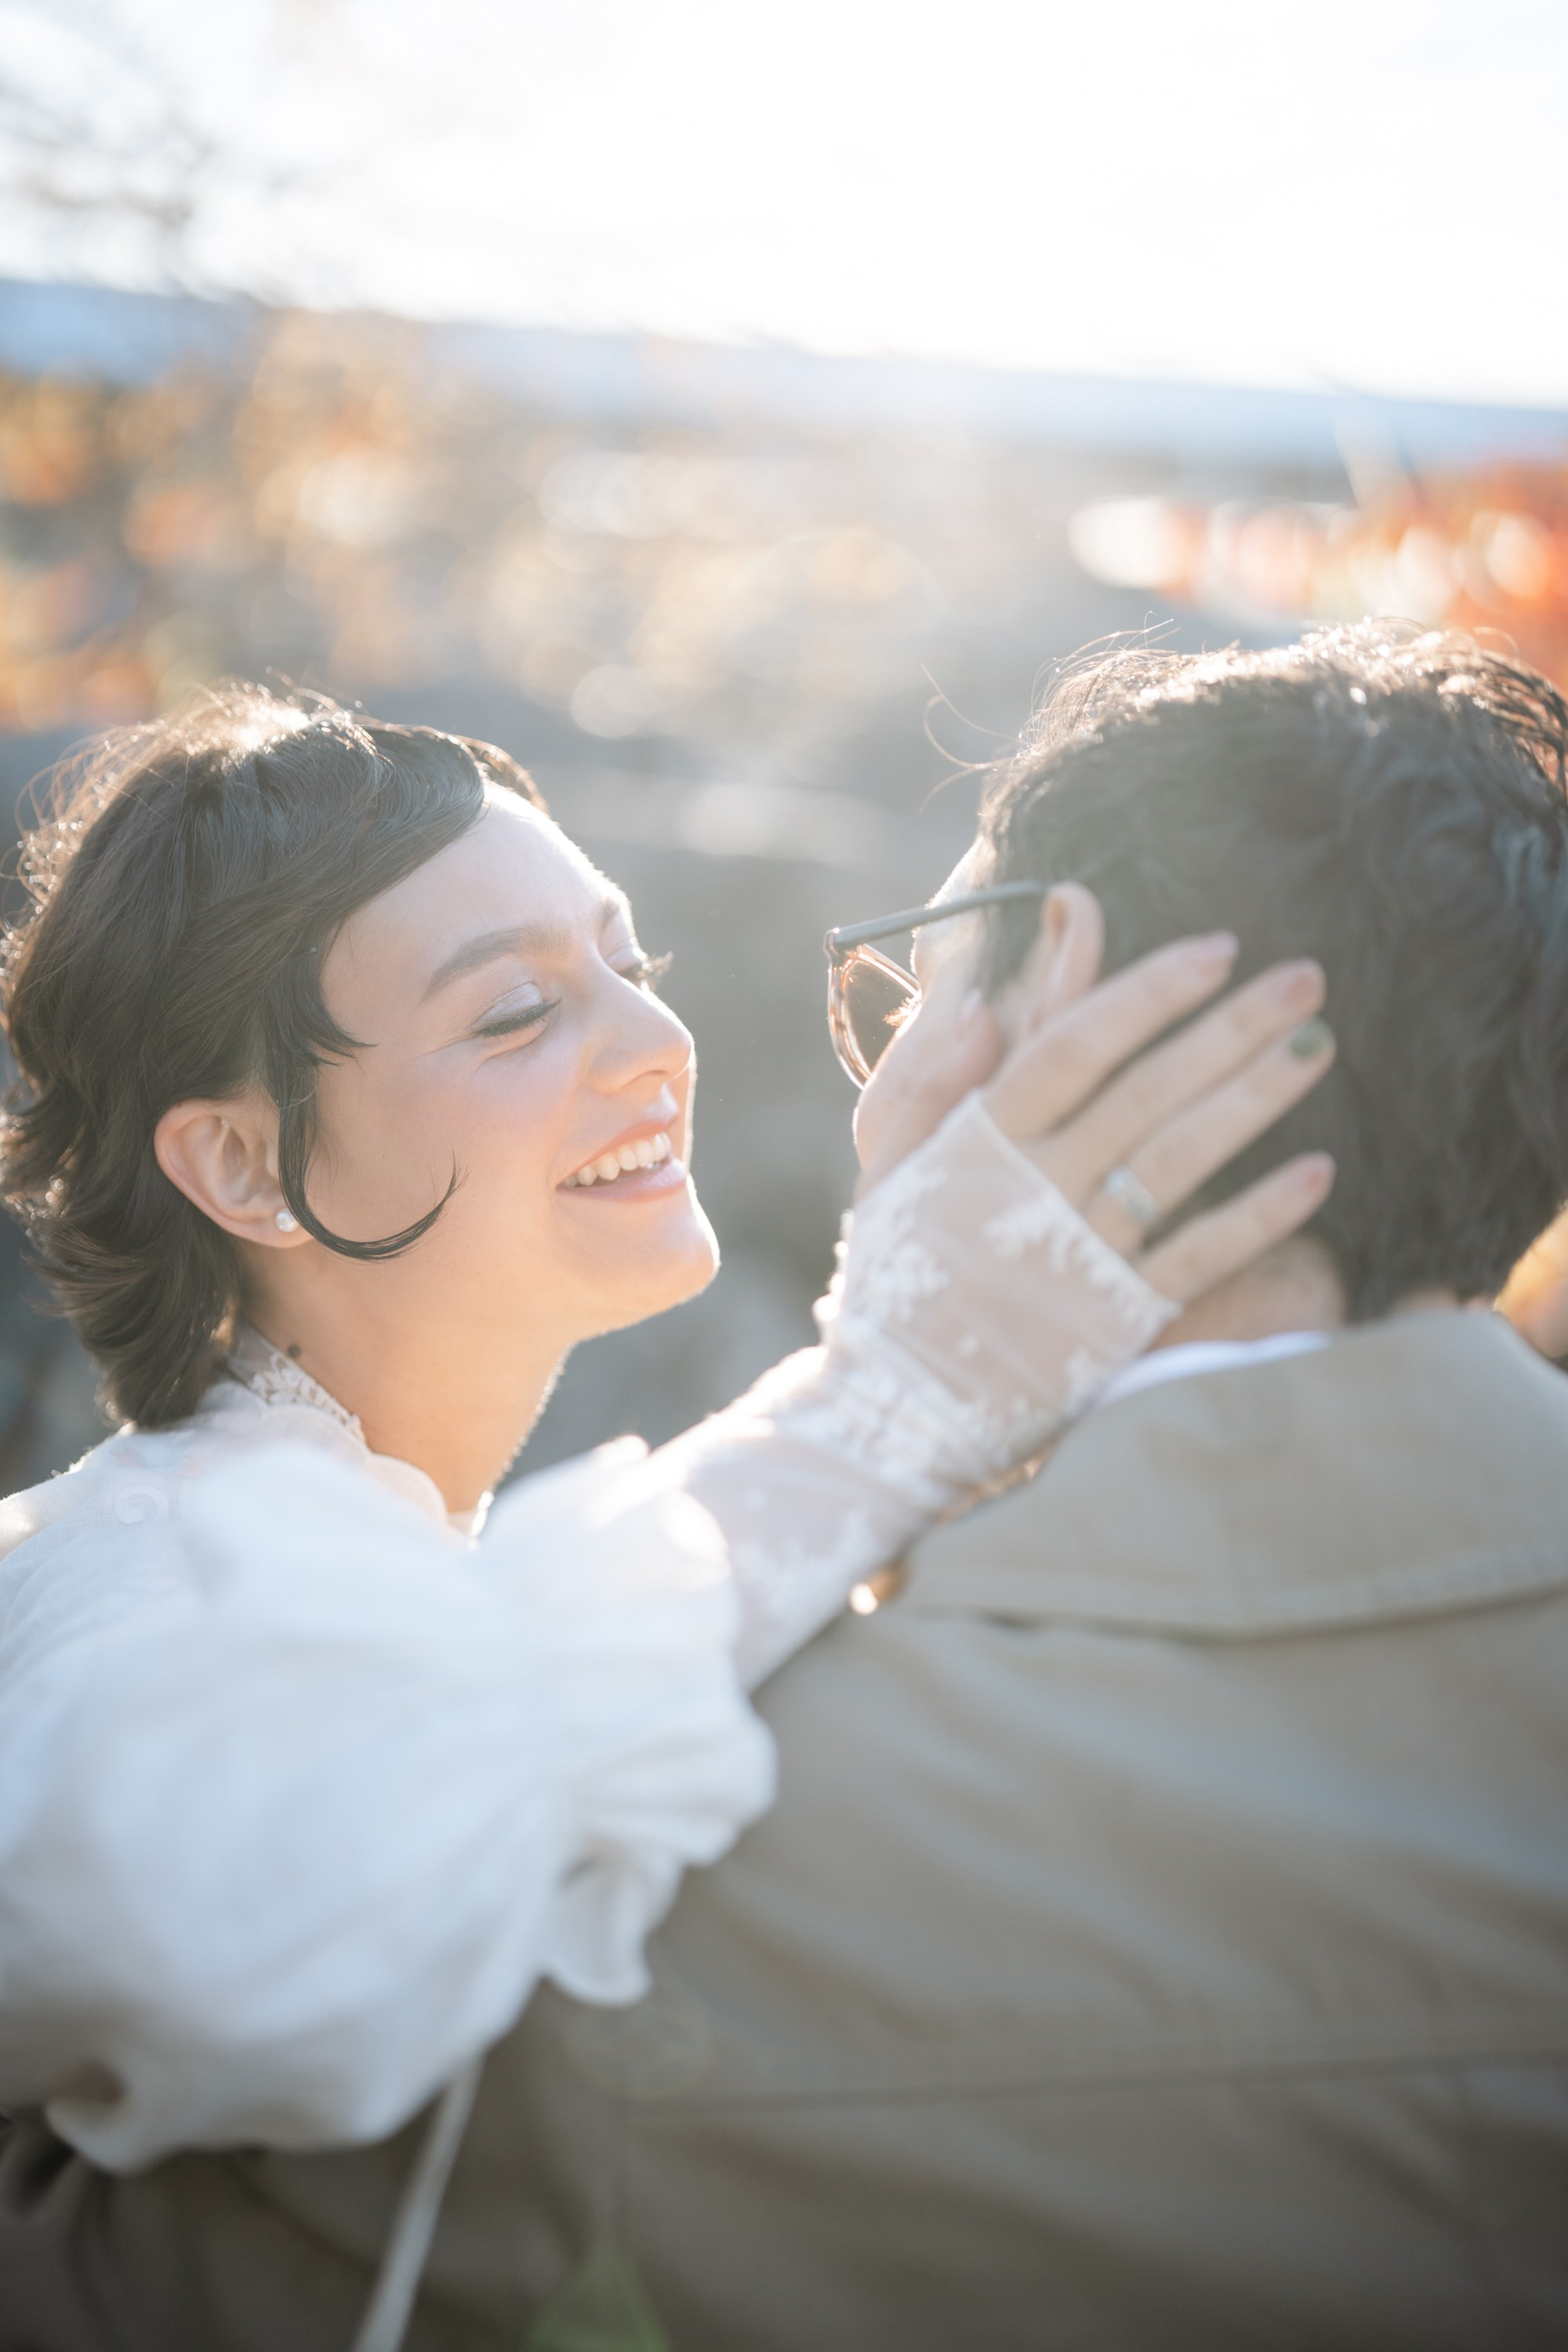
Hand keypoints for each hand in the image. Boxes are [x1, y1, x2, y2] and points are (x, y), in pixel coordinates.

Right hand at [856, 883, 1334, 1307]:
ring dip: (1253, 1099)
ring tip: (1317, 1045)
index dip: (1146, 993)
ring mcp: (1082, 1254)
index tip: (1216, 948)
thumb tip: (979, 1007)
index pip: (1072, 1047)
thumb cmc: (895, 1280)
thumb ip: (928, 1089)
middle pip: (1145, 1090)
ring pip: (1178, 1160)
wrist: (899, 1412)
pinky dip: (1258, 1217)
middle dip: (1229, 1027)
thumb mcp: (886, 1174)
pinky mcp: (1117, 1318)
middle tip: (1306, 977)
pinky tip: (1316, 1174)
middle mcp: (1036, 1189)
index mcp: (979, 1142)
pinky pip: (1198, 1259)